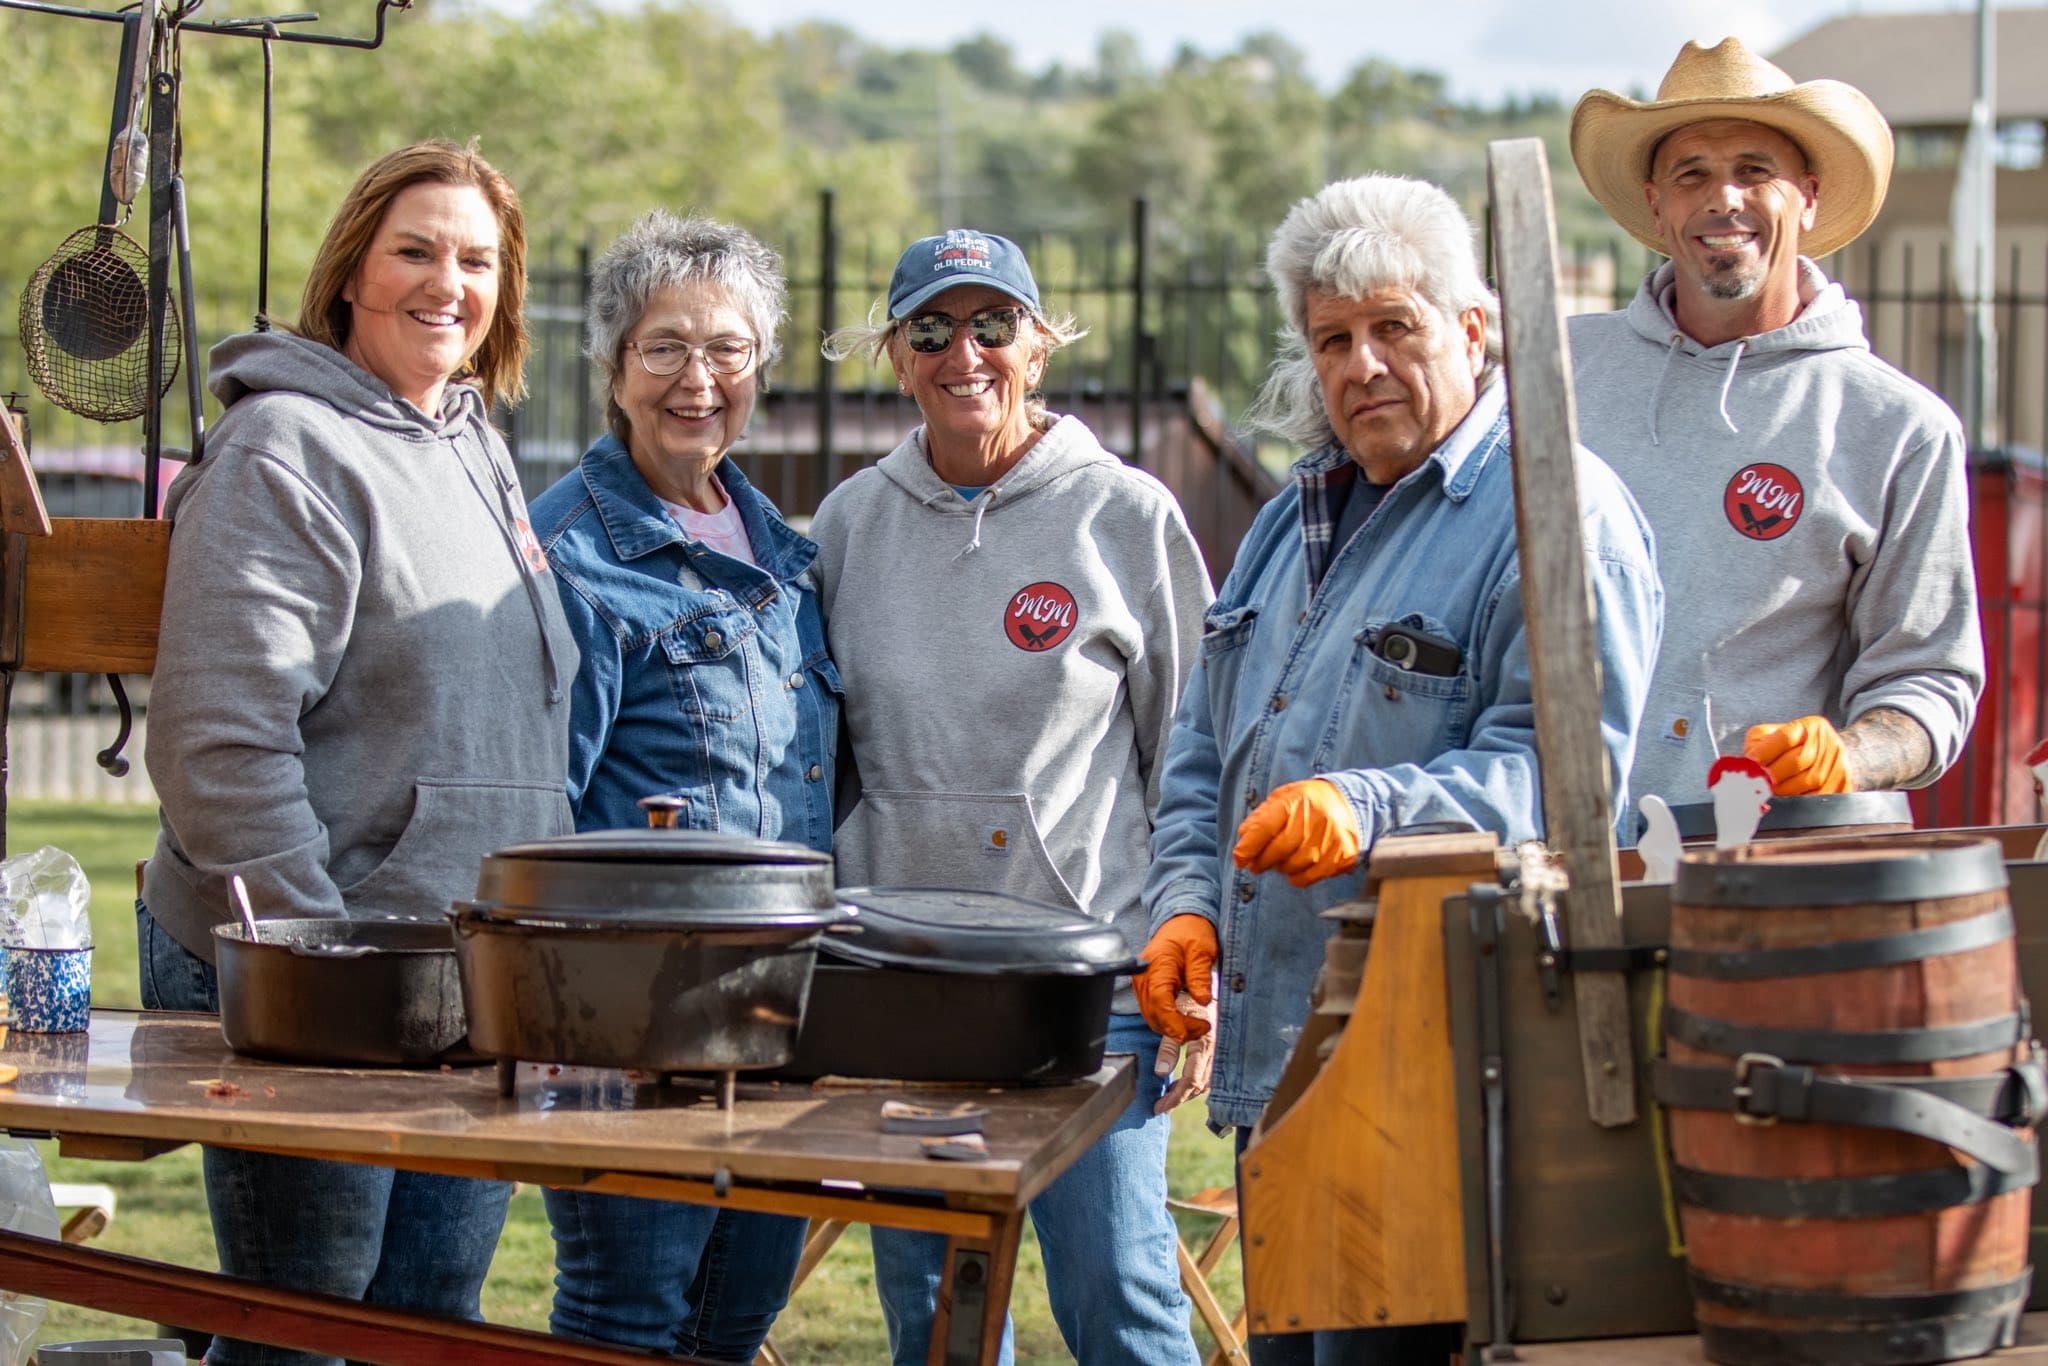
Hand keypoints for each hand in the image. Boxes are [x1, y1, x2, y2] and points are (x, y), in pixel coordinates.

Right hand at [1137, 914, 1216, 1041]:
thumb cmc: (1189, 932)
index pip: (1159, 999)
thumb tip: (1203, 1000)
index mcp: (1157, 965)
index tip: (1186, 1033)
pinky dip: (1169, 1022)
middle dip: (1178, 1028)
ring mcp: (1142, 985)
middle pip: (1154, 1014)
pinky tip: (1186, 1021)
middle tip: (1204, 1027)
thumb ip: (1200, 975)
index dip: (1172, 1021)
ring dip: (1174, 1027)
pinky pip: (1154, 1013)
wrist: (1178, 923)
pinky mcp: (1146, 991)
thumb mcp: (1202, 949)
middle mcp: (1144, 977)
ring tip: (1198, 1026)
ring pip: (1152, 1018)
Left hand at [1152, 991, 1215, 1114]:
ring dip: (1188, 1090)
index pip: (1191, 1081)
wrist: (1212, 981)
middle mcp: (1217, 1050)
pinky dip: (1197, 1079)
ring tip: (1171, 1094)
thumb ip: (1169, 1045)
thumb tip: (1161, 1072)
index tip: (1159, 1107)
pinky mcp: (1221, 1045)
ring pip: (1207, 1080)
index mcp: (1206, 1044)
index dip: (1176, 1097)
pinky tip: (1185, 1078)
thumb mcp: (1177, 1017)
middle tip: (1161, 1106)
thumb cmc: (1194, 994)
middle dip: (1180, 1098)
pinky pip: (1211, 1070)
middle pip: (1200, 1085)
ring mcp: (1221, 1048)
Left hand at [1233, 778, 1361, 885]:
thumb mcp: (1281, 799)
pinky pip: (1309, 877)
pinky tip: (1297, 867)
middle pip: (1278, 851)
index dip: (1248, 847)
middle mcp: (1314, 819)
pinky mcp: (1342, 855)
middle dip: (1261, 862)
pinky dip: (1297, 877)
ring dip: (1281, 868)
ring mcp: (1330, 838)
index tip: (1239, 859)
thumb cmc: (1307, 802)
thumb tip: (1243, 839)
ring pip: (1293, 867)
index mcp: (1295, 801)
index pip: (1265, 827)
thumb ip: (1260, 818)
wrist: (1347, 802)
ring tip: (1282, 860)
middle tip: (1256, 864)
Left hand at [1744, 716, 1852, 795]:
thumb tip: (1746, 764)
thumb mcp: (1773, 736)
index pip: (1785, 738)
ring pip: (1809, 782)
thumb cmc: (1793, 747)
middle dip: (1772, 776)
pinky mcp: (1845, 783)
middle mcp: (1827, 742)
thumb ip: (1758, 746)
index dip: (1765, 753)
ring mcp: (1839, 763)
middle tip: (1755, 785)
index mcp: (1808, 726)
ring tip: (1768, 795)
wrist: (1832, 754)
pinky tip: (1787, 804)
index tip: (1750, 766)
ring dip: (1784, 791)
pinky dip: (1801, 803)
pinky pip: (1821, 796)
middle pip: (1797, 762)